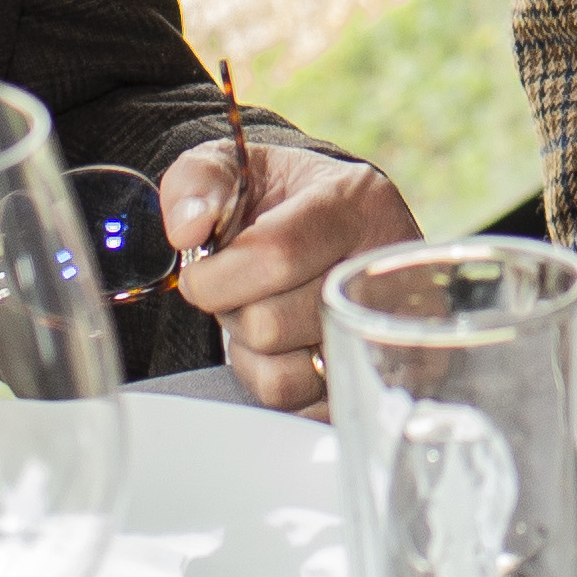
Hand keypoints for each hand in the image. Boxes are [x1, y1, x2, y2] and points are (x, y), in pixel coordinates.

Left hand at [162, 142, 421, 414]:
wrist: (334, 227)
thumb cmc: (282, 200)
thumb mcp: (237, 168)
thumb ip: (197, 183)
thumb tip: (188, 229)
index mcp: (354, 202)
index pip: (275, 254)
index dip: (216, 276)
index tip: (201, 270)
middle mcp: (382, 267)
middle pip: (271, 324)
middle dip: (233, 311)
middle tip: (244, 288)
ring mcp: (388, 330)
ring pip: (285, 377)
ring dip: (253, 351)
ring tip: (269, 311)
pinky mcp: (378, 379)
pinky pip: (300, 408)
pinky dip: (275, 380)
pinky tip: (287, 344)